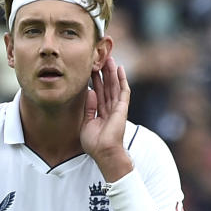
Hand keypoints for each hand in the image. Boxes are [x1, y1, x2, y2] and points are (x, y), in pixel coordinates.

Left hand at [81, 56, 132, 180]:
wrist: (104, 152)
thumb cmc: (95, 143)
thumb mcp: (87, 123)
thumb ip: (89, 107)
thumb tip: (89, 91)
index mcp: (101, 112)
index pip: (98, 92)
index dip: (95, 80)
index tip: (90, 68)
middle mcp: (109, 108)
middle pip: (106, 86)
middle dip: (103, 72)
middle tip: (100, 58)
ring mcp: (117, 107)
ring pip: (114, 85)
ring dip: (111, 71)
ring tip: (109, 58)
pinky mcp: (122, 108)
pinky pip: (123, 90)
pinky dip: (122, 79)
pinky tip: (120, 69)